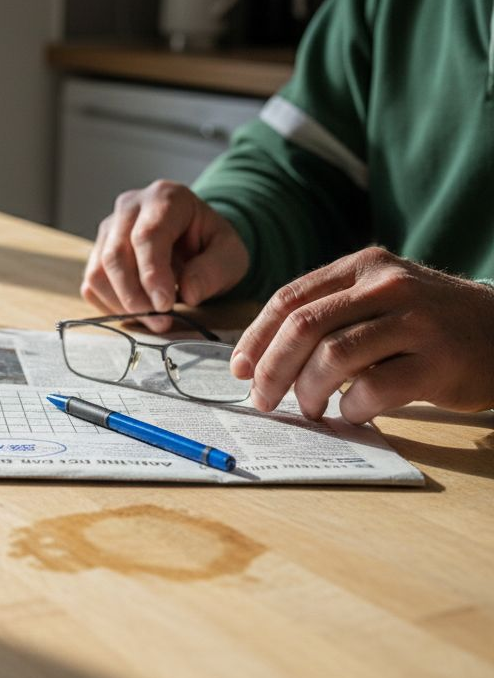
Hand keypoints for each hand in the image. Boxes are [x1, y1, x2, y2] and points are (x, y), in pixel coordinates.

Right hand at [82, 180, 249, 331]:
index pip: (147, 235)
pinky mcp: (96, 252)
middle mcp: (129, 207)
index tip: (165, 305)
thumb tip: (187, 293)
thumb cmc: (210, 244)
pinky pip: (91, 285)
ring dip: (122, 305)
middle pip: (116, 254)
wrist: (195, 240)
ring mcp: (108, 229)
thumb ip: (213, 270)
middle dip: (135, 296)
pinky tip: (138, 311)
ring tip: (154, 320)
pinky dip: (111, 306)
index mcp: (165, 197)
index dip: (152, 273)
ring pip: (98, 272)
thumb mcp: (230, 254)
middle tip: (161, 321)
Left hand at [231, 246, 493, 423]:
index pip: (289, 299)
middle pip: (303, 327)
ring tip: (310, 408)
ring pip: (333, 358)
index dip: (256, 337)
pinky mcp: (437, 362)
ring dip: (308, 392)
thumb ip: (328, 313)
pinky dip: (350, 407)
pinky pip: (372, 389)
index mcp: (363, 266)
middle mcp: (387, 285)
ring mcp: (415, 321)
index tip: (239, 368)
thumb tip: (260, 358)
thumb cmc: (427, 323)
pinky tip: (352, 411)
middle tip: (262, 399)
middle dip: (271, 369)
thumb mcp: (379, 297)